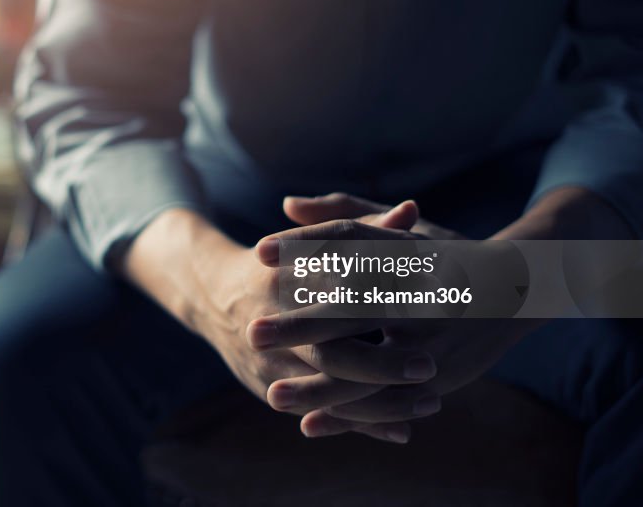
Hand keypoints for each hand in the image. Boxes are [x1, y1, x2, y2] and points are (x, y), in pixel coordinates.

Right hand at [123, 208, 438, 441]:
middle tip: (428, 365)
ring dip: (379, 402)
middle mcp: (273, 322)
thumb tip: (411, 211)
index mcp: (285, 277)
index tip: (425, 307)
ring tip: (430, 403)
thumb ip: (364, 228)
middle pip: (331, 349)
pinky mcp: (271, 388)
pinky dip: (361, 424)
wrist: (211, 295)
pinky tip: (403, 431)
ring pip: (328, 389)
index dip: (379, 300)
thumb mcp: (314, 242)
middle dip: (380, 362)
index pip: (333, 291)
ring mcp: (270, 361)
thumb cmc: (280, 262)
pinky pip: (320, 413)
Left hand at [253, 192, 535, 438]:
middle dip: (301, 324)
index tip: (258, 252)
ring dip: (319, 385)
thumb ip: (342, 216)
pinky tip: (309, 424)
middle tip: (252, 332)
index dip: (302, 247)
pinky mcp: (438, 378)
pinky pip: (388, 400)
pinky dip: (350, 416)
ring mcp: (431, 339)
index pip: (348, 242)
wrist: (515, 292)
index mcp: (405, 254)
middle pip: (354, 310)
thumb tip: (286, 203)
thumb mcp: (397, 233)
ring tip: (272, 393)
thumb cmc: (440, 257)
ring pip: (369, 368)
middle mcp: (419, 295)